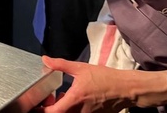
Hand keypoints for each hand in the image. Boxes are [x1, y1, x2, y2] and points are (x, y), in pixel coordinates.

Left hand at [40, 56, 166, 112]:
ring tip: (62, 98)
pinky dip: (72, 110)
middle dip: (52, 108)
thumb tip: (45, 60)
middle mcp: (81, 111)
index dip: (44, 109)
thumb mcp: (81, 68)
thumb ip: (61, 65)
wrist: (126, 89)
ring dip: (62, 109)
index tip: (41, 102)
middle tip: (50, 99)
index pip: (54, 112)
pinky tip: (73, 100)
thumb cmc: (105, 78)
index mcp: (75, 98)